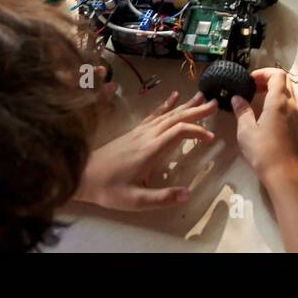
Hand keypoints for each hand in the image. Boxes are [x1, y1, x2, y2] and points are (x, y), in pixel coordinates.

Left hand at [74, 90, 215, 210]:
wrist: (81, 175)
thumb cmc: (108, 189)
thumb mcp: (135, 200)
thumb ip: (161, 197)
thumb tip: (188, 193)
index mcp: (150, 150)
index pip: (179, 132)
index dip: (197, 131)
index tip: (211, 138)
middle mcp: (147, 136)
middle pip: (175, 117)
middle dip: (196, 111)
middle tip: (215, 103)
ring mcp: (140, 132)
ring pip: (166, 114)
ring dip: (185, 105)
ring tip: (202, 97)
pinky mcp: (134, 132)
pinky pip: (154, 114)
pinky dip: (166, 105)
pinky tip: (173, 97)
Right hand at [231, 68, 297, 188]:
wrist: (284, 175)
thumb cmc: (263, 152)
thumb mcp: (246, 131)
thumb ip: (242, 111)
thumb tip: (237, 98)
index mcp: (279, 102)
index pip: (278, 74)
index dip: (264, 72)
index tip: (250, 80)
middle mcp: (293, 105)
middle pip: (286, 82)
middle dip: (270, 80)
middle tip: (254, 88)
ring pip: (291, 94)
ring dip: (277, 91)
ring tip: (260, 99)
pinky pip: (293, 106)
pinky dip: (282, 102)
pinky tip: (270, 114)